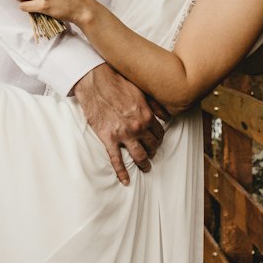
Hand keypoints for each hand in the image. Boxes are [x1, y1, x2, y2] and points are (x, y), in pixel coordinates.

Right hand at [72, 65, 168, 186]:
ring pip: (139, 156)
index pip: (159, 133)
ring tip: (146, 167)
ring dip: (144, 163)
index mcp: (147, 115)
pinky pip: (117, 160)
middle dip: (154, 152)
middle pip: (152, 146)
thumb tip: (167, 115)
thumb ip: (155, 104)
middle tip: (152, 155)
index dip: (159, 139)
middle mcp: (138, 127)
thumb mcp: (141, 90)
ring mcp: (124, 135)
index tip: (157, 141)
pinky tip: (125, 180)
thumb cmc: (117, 82)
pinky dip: (122, 172)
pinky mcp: (109, 139)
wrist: (95, 82)